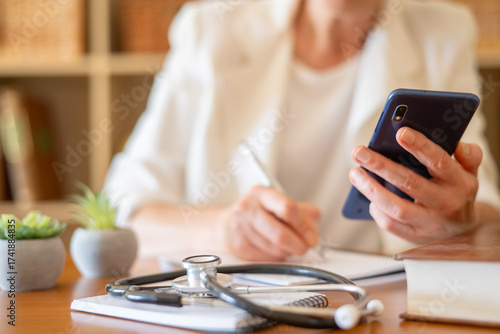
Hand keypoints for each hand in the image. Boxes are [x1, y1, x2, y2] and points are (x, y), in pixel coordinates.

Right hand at [226, 186, 319, 260]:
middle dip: (298, 245)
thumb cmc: (258, 212)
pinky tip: (273, 249)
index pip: (287, 208)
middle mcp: (248, 209)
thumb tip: (315, 220)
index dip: (303, 225)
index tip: (311, 235)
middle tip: (304, 246)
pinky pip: (266, 259)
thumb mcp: (278, 202)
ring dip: (287, 252)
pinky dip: (275, 258)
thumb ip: (301, 211)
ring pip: (275, 250)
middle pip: (280, 234)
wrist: (229, 222)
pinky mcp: (239, 246)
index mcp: (261, 194)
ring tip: (286, 245)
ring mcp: (241, 228)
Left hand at [349, 127, 481, 243]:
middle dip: (382, 166)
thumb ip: (468, 155)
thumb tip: (457, 143)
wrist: (464, 230)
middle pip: (410, 183)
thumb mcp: (470, 171)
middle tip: (359, 152)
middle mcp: (445, 203)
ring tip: (355, 173)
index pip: (439, 162)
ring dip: (371, 189)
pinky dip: (377, 210)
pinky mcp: (415, 236)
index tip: (400, 132)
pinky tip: (368, 197)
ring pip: (397, 208)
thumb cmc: (458, 191)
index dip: (420, 146)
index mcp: (459, 182)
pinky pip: (391, 225)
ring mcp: (430, 222)